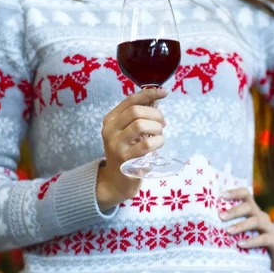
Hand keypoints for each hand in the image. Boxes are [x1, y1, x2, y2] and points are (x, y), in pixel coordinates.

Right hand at [96, 89, 167, 210]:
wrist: (117, 180)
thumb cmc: (128, 151)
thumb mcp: (129, 131)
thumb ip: (141, 114)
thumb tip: (158, 96)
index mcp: (110, 120)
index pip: (130, 100)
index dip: (149, 94)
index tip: (164, 92)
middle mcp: (109, 131)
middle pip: (136, 111)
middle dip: (155, 114)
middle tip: (162, 123)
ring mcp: (116, 145)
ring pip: (141, 125)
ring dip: (157, 128)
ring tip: (159, 135)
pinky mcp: (126, 159)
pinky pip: (147, 144)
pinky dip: (158, 141)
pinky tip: (157, 145)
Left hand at [220, 188, 273, 272]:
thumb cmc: (254, 244)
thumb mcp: (243, 233)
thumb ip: (229, 227)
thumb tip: (205, 226)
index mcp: (253, 211)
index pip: (245, 195)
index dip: (234, 193)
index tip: (220, 195)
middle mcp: (261, 216)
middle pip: (249, 206)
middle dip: (234, 210)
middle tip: (220, 216)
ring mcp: (270, 228)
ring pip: (257, 220)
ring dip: (241, 225)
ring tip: (228, 231)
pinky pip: (264, 238)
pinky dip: (252, 241)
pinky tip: (241, 244)